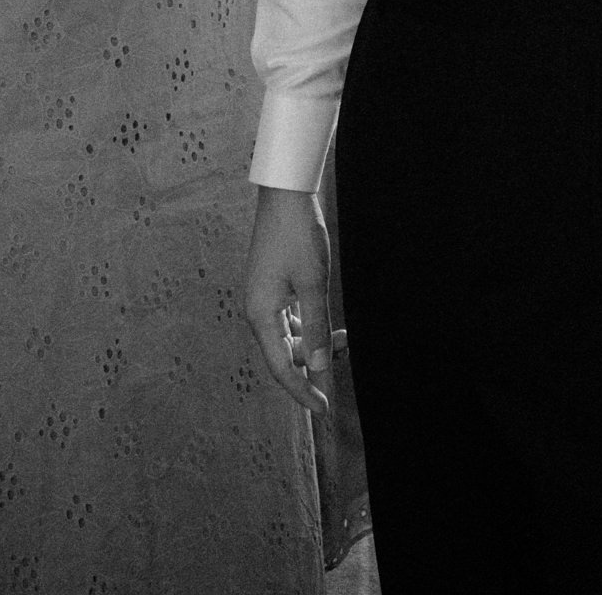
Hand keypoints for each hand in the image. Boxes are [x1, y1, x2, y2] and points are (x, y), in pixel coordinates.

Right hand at [245, 185, 334, 416]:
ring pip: (289, 336)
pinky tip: (328, 322)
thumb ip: (316, 328)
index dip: (303, 391)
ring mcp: (263, 297)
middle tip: (344, 360)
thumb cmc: (298, 235)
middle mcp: (257, 310)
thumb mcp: (313, 283)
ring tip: (344, 338)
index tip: (324, 409)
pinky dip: (308, 325)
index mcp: (260, 314)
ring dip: (314, 342)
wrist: (286, 193)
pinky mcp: (271, 285)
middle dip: (313, 362)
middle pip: (284, 353)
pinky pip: (289, 318)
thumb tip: (317, 367)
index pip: (281, 367)